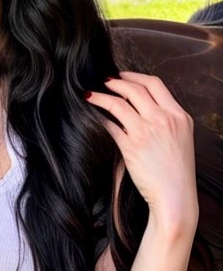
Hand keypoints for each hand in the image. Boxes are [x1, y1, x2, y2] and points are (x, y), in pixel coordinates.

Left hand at [84, 71, 197, 234]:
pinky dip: (100, 118)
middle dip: (116, 82)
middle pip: (136, 89)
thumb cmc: (175, 172)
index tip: (122, 75)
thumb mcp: (180, 139)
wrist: (175, 196)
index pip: (156, 84)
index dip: (135, 76)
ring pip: (120, 103)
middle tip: (104, 82)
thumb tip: (142, 109)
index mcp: (179, 116)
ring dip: (102, 96)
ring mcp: (148, 131)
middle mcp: (164, 119)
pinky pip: (110, 125)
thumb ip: (165, 121)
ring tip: (91, 95)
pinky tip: (93, 117)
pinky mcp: (132, 145)